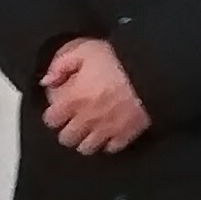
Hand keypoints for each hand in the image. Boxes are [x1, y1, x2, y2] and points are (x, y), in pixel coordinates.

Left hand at [40, 36, 149, 157]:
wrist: (152, 71)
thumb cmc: (118, 60)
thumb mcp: (85, 51)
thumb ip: (61, 65)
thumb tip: (48, 81)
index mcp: (74, 99)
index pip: (51, 120)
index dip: (54, 114)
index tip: (60, 109)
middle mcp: (87, 119)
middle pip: (67, 139)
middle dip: (68, 130)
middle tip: (74, 120)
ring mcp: (107, 130)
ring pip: (87, 148)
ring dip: (86, 139)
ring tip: (91, 128)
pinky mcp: (126, 134)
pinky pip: (111, 148)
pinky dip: (108, 142)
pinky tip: (110, 130)